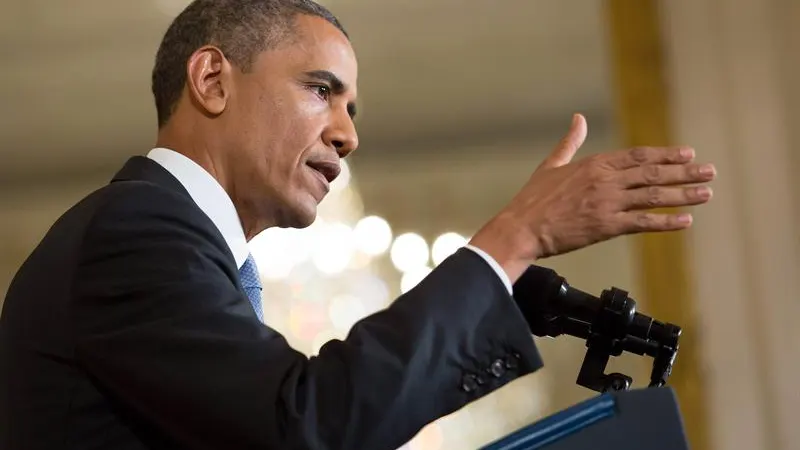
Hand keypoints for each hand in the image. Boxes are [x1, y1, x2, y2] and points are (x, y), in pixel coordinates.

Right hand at [470, 113, 715, 282]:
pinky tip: (685, 221)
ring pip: (653, 196)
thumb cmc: (533, 200)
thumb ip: (569, 142)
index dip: (665, 154)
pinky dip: (666, 221)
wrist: (522, 228)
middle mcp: (605, 180)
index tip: (687, 154)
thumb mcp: (551, 164)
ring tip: (705, 192)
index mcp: (594, 164)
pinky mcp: (606, 226)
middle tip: (708, 171)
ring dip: (683, 194)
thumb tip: (578, 118)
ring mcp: (607, 203)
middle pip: (652, 173)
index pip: (638, 155)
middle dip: (684, 172)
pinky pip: (643, 222)